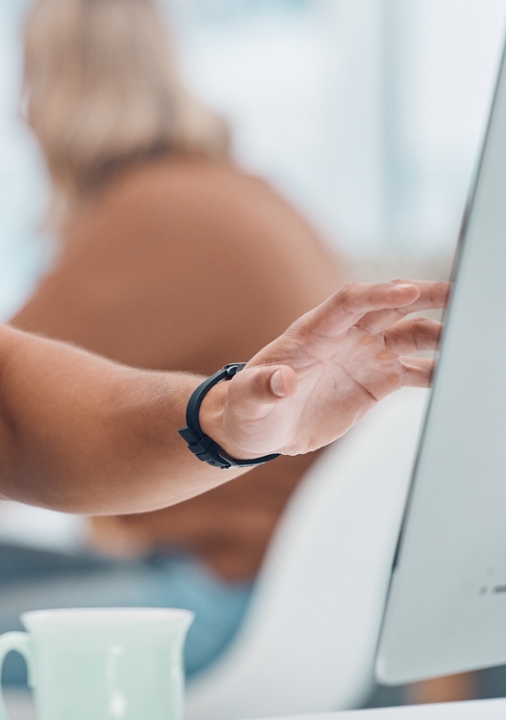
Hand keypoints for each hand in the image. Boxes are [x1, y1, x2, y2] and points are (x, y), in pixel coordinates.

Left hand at [204, 280, 447, 459]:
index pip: (349, 302)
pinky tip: (460, 370)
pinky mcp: (377, 380)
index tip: (408, 291)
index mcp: (312, 333)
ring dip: (439, 331)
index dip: (378, 295)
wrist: (261, 428)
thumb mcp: (249, 401)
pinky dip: (439, 368)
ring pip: (410, 333)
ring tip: (470, 334)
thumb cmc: (249, 409)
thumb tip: (280, 380)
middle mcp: (344, 337)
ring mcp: (364, 355)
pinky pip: (416, 368)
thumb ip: (262, 389)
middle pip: (389, 306)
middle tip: (458, 292)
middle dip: (423, 295)